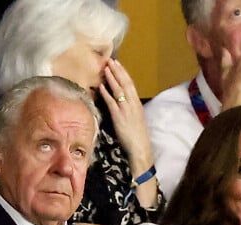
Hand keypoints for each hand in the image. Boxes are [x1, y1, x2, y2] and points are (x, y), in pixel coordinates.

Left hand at [99, 59, 157, 207]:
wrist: (140, 148)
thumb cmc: (137, 137)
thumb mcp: (135, 120)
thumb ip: (129, 110)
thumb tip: (121, 102)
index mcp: (137, 104)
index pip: (131, 85)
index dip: (124, 74)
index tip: (118, 64)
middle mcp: (133, 104)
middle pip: (125, 83)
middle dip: (117, 71)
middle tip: (110, 60)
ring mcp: (126, 110)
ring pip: (119, 90)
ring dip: (111, 78)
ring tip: (104, 68)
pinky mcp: (119, 117)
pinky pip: (112, 102)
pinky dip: (106, 93)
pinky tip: (100, 86)